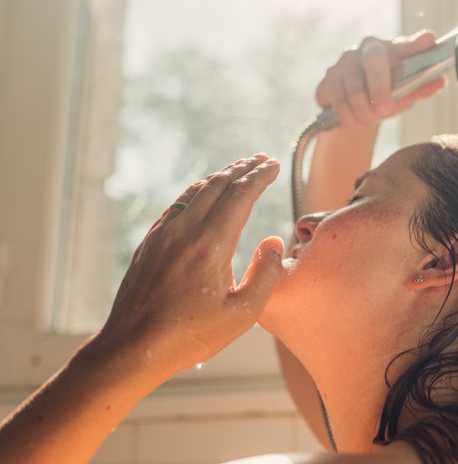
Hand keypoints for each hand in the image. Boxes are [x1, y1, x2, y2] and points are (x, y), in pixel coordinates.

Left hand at [94, 154, 284, 378]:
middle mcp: (185, 231)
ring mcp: (163, 234)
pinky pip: (177, 205)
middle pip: (218, 185)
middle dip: (243, 169)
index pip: (240, 195)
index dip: (259, 176)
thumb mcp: (243, 315)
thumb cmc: (190, 335)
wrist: (131, 348)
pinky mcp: (150, 243)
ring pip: (195, 191)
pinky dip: (198, 191)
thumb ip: (266, 275)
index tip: (274, 165)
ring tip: (237, 170)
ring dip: (220, 176)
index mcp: (211, 245)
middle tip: (262, 160)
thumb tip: (273, 241)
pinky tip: (203, 194)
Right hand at [315, 30, 448, 127]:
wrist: (356, 108)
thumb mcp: (405, 93)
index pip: (406, 44)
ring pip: (353, 86)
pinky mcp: (329, 76)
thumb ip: (421, 87)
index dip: (417, 43)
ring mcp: (346, 60)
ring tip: (369, 120)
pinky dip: (347, 114)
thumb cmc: (386, 93)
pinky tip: (354, 120)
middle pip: (374, 61)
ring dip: (362, 110)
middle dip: (379, 89)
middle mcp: (369, 48)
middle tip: (384, 109)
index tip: (429, 39)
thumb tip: (441, 81)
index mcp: (393, 49)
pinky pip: (335, 96)